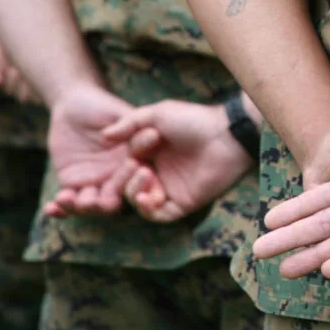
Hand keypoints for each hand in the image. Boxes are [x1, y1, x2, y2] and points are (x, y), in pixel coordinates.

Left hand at [45, 85, 134, 216]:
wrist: (74, 104)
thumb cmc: (103, 104)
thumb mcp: (120, 114)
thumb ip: (134, 127)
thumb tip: (152, 135)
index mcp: (132, 164)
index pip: (137, 182)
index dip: (134, 185)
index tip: (125, 177)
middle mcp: (115, 178)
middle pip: (112, 201)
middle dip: (102, 204)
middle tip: (90, 200)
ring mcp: (93, 182)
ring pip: (89, 205)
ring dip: (78, 207)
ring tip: (65, 198)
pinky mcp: (71, 182)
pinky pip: (67, 201)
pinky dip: (60, 209)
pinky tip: (50, 208)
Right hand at [97, 100, 254, 222]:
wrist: (225, 135)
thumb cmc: (193, 120)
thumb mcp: (157, 114)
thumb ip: (129, 124)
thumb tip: (104, 136)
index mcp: (150, 152)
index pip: (122, 164)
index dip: (120, 160)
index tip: (135, 147)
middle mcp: (157, 172)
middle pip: (125, 185)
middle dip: (121, 178)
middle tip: (135, 165)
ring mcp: (169, 189)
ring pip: (138, 201)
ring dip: (134, 190)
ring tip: (145, 173)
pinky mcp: (182, 204)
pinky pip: (157, 214)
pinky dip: (147, 208)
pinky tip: (147, 197)